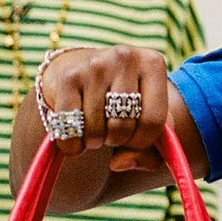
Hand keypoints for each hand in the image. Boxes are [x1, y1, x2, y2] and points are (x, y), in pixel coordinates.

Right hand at [34, 44, 175, 172]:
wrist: (79, 67)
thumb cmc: (122, 100)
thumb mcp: (146, 119)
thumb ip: (149, 151)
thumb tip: (119, 164)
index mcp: (153, 63)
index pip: (154, 121)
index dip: (143, 142)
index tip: (135, 139)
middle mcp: (125, 57)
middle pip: (122, 128)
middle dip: (116, 141)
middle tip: (111, 132)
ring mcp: (94, 65)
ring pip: (95, 131)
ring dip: (94, 142)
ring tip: (95, 128)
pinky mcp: (67, 78)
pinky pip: (70, 130)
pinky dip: (73, 145)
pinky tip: (77, 134)